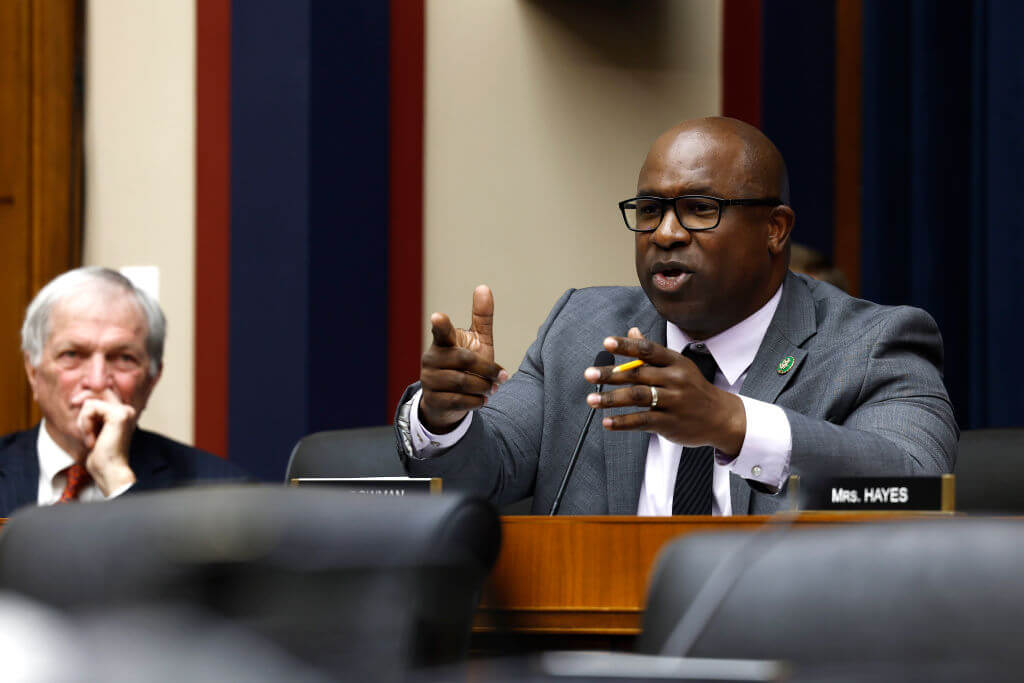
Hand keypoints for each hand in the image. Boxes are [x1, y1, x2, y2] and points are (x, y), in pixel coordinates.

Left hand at [75, 388, 137, 495]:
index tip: (76, 408)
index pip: (100, 394)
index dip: (85, 400)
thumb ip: (92, 412)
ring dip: (84, 422)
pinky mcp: (118, 415)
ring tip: (90, 438)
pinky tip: (92, 439)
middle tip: (86, 433)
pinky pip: (90, 408)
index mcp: (123, 413)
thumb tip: (79, 397)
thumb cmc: (100, 455)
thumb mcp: (94, 428)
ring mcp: (124, 411)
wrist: (109, 470)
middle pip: (95, 394)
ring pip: (90, 402)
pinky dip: (85, 424)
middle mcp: (127, 410)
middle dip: (84, 413)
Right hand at [419, 285, 508, 432]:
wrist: (450, 401)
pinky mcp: (433, 399)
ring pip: (463, 382)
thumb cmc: (467, 366)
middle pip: (465, 360)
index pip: (441, 331)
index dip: (441, 324)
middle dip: (487, 369)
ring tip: (491, 388)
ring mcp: (429, 379)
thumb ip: (481, 318)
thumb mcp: (477, 342)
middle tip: (500, 377)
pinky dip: (476, 401)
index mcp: (443, 341)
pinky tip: (482, 400)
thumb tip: (483, 287)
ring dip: (483, 387)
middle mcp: (431, 358)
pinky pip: (458, 400)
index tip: (438, 316)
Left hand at [583, 328, 745, 454]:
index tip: (607, 343)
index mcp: (675, 362)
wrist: (721, 417)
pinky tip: (607, 422)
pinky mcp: (670, 423)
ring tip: (591, 399)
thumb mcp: (678, 366)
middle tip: (589, 374)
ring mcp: (673, 401)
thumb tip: (632, 331)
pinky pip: (643, 421)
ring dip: (611, 399)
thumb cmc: (693, 388)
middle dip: (611, 374)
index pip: (648, 350)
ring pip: (638, 397)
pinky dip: (623, 422)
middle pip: (638, 374)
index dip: (627, 346)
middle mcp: (675, 379)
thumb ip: (652, 352)